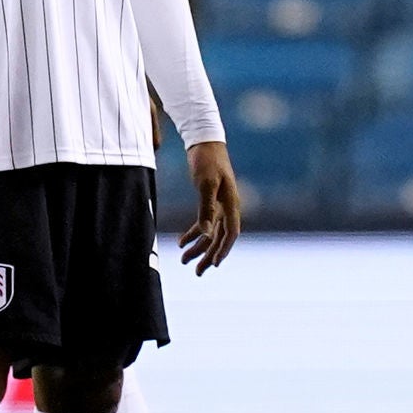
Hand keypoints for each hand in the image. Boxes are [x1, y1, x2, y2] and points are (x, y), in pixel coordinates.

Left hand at [180, 140, 241, 271]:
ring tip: (184, 261)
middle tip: (197, 272)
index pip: (231, 232)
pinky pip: (204, 222)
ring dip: (198, 247)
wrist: (204, 140)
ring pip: (211, 232)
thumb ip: (206, 210)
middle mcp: (228, 206)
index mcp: (231, 203)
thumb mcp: (205, 184)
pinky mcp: (210, 199)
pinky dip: (193, 233)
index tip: (214, 265)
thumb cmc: (206, 160)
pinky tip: (181, 241)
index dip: (223, 249)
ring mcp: (220, 204)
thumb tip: (206, 233)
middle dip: (208, 255)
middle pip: (220, 237)